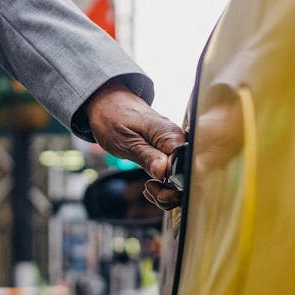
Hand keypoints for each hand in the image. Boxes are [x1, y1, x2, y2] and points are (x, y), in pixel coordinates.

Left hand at [85, 80, 185, 209]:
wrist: (107, 102)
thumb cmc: (113, 117)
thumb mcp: (125, 141)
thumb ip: (147, 156)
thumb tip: (165, 172)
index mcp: (170, 136)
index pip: (185, 168)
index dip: (172, 185)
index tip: (152, 187)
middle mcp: (177, 141)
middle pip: (187, 176)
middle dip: (170, 193)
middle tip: (149, 190)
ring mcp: (173, 147)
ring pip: (181, 178)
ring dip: (167, 192)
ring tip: (148, 189)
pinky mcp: (167, 152)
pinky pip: (173, 172)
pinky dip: (164, 185)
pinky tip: (151, 185)